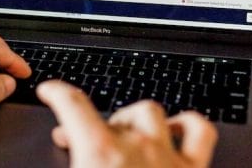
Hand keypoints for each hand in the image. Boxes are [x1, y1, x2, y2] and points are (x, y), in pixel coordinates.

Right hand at [37, 80, 216, 167]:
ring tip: (124, 131)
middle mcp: (136, 147)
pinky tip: (175, 130)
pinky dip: (187, 124)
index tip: (51, 90)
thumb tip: (62, 158)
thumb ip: (70, 166)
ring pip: (151, 112)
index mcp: (99, 154)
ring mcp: (168, 156)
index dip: (57, 91)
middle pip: (113, 113)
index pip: (73, 104)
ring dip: (134, 119)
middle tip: (79, 139)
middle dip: (94, 121)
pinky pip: (199, 131)